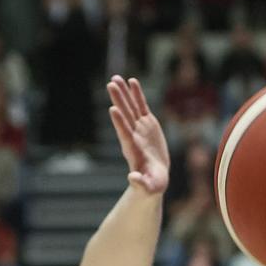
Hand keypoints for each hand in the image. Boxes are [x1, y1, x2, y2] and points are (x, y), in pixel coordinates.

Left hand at [107, 77, 168, 194]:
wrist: (155, 177)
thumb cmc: (152, 185)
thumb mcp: (149, 187)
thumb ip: (141, 183)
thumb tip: (132, 179)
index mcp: (133, 150)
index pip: (124, 134)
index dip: (119, 122)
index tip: (113, 109)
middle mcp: (134, 136)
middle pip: (125, 116)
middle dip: (119, 100)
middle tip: (111, 84)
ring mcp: (140, 128)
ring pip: (131, 108)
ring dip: (124, 93)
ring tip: (116, 78)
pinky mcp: (148, 125)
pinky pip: (141, 106)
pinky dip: (137, 95)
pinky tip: (132, 82)